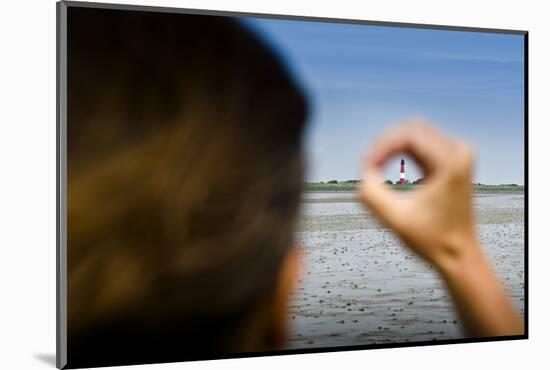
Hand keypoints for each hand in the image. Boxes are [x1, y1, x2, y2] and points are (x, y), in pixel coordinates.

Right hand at [358, 119, 477, 270]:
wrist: (458, 255)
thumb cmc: (433, 240)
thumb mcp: (394, 218)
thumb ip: (370, 193)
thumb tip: (364, 170)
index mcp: (451, 162)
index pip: (408, 134)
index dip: (381, 147)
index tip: (366, 166)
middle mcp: (458, 152)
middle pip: (411, 128)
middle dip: (385, 144)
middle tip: (368, 165)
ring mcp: (457, 155)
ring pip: (414, 133)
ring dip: (391, 147)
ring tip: (375, 166)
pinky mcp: (451, 161)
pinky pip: (420, 143)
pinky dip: (400, 152)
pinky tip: (387, 165)